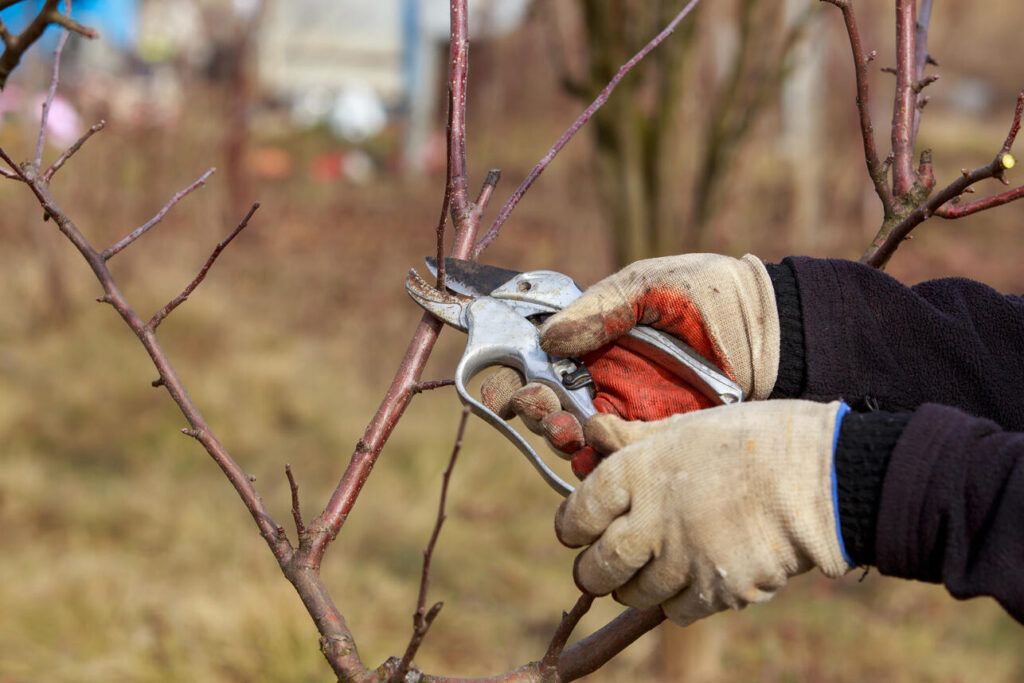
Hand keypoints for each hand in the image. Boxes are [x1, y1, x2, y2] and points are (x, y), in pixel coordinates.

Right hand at [482, 253, 780, 475]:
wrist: (776, 326)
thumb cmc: (711, 294)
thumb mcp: (649, 286)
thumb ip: (599, 309)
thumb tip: (548, 337)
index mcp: (594, 342)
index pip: (540, 365)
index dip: (515, 378)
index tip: (508, 385)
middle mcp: (605, 382)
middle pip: (551, 409)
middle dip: (537, 414)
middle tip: (544, 409)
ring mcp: (632, 414)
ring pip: (580, 440)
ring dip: (563, 440)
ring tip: (569, 432)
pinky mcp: (660, 440)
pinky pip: (622, 458)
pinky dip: (602, 462)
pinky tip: (596, 456)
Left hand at [555, 400, 851, 625]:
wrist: (822, 477)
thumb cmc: (756, 439)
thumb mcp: (688, 425)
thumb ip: (635, 437)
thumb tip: (595, 432)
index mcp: (638, 472)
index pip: (578, 514)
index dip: (572, 525)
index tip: (578, 529)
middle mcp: (651, 521)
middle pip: (596, 567)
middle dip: (593, 569)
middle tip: (601, 563)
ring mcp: (683, 561)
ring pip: (633, 595)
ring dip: (634, 586)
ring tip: (651, 569)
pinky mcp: (716, 592)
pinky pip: (676, 611)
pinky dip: (677, 601)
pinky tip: (692, 577)